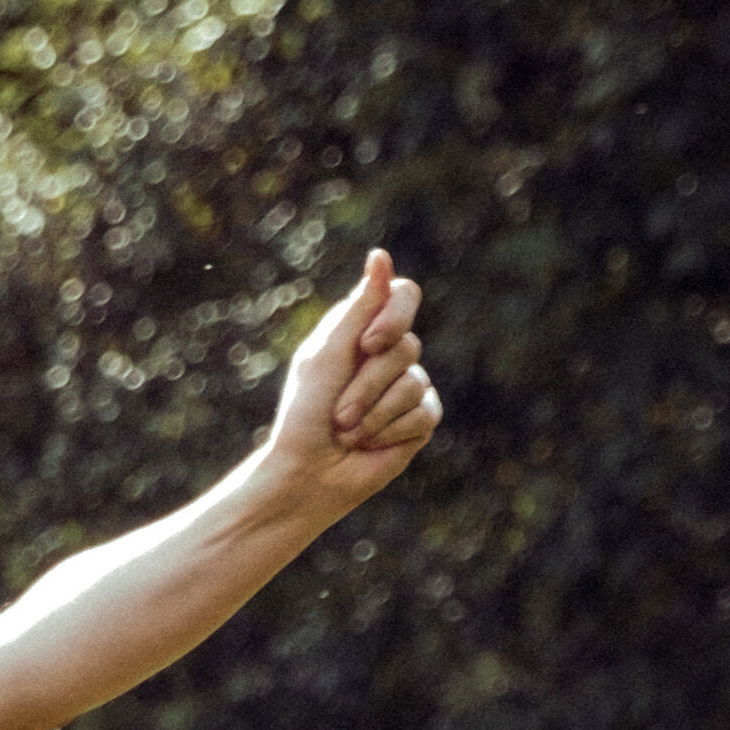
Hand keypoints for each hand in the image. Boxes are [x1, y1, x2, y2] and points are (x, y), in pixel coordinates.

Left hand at [251, 247, 441, 520]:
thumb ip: (359, 308)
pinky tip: (369, 444)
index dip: (394, 316)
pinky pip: (423, 414)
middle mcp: (390, 354)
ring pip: (413, 385)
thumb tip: (381, 256)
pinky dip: (389, 431)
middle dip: (367, 384)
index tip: (368, 344)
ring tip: (347, 432)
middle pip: (406, 347)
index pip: (404, 296)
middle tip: (338, 412)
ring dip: (373, 414)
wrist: (308, 473)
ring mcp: (409, 387)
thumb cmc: (306, 413)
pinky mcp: (420, 421)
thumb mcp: (328, 354)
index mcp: (363, 329)